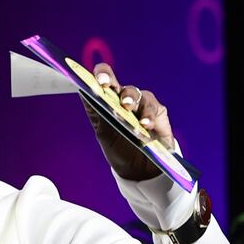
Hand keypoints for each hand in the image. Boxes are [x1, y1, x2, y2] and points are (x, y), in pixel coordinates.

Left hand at [81, 62, 174, 180]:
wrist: (139, 169)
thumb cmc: (118, 149)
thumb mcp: (104, 134)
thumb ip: (97, 114)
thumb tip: (85, 93)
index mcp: (107, 101)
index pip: (103, 79)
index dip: (101, 74)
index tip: (98, 80)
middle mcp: (123, 98)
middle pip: (118, 83)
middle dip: (112, 82)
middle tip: (106, 86)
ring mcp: (141, 104)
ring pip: (136, 94)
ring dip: (131, 100)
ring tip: (127, 108)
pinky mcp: (158, 113)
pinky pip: (153, 109)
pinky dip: (148, 116)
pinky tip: (144, 125)